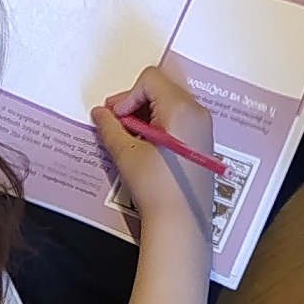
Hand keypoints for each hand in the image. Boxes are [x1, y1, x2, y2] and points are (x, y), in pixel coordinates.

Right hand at [93, 64, 217, 230]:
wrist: (182, 224)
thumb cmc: (157, 188)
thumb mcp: (127, 154)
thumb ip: (111, 127)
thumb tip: (101, 113)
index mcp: (181, 109)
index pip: (150, 79)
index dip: (128, 96)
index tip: (116, 118)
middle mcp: (197, 113)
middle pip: (161, 89)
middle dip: (134, 103)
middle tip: (116, 124)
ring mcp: (202, 128)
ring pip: (169, 104)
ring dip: (145, 115)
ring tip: (129, 139)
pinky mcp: (201, 143)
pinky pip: (178, 120)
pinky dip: (158, 126)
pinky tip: (145, 148)